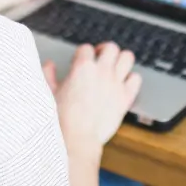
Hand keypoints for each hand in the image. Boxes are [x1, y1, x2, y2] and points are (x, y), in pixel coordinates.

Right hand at [43, 44, 141, 158]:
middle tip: (101, 58)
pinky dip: (132, 78)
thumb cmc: (61, 119)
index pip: (86, 48)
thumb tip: (49, 65)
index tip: (81, 62)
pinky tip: (124, 83)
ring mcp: (116, 83)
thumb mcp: (48, 93)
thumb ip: (48, 75)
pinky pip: (136, 79)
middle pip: (111, 48)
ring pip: (127, 57)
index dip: (83, 54)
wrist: (77, 138)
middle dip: (105, 51)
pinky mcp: (126, 97)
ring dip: (121, 60)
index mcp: (82, 67)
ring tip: (115, 66)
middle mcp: (101, 71)